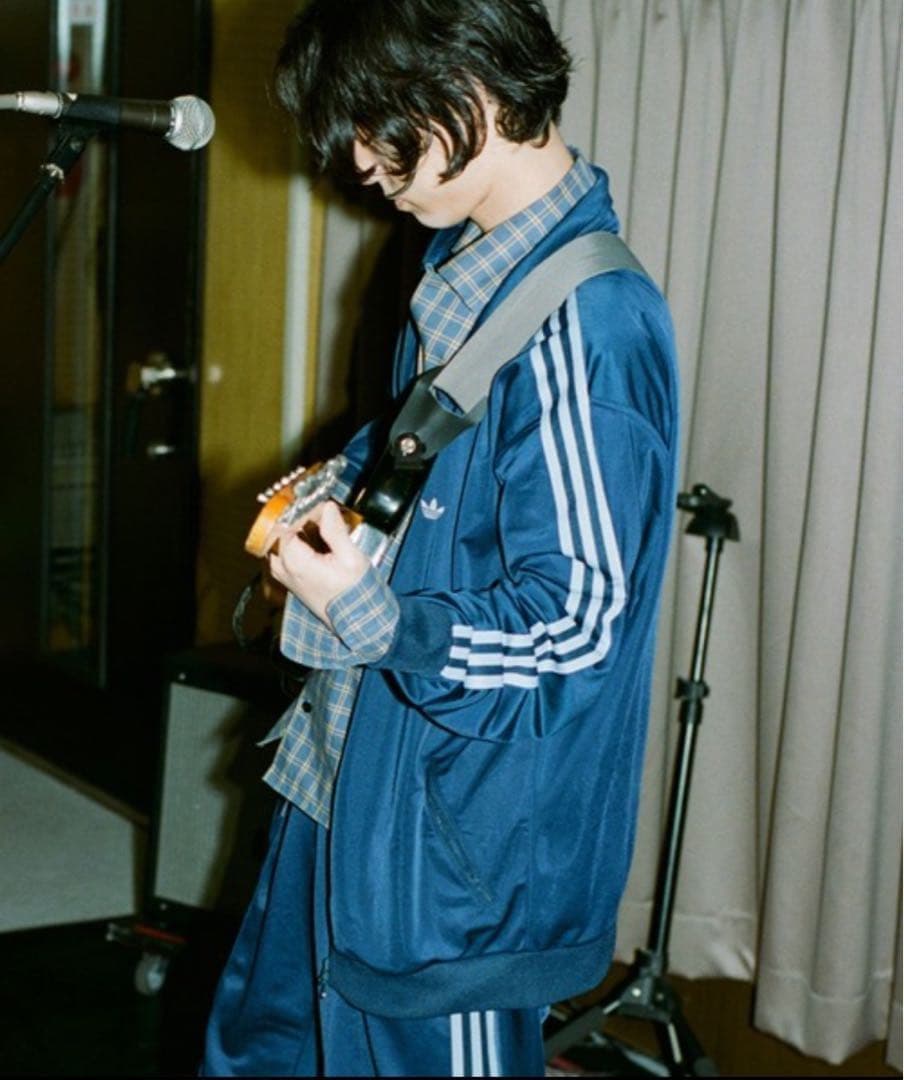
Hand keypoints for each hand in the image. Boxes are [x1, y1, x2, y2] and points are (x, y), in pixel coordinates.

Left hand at [267, 500, 368, 626]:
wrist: (354, 618)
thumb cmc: (353, 592)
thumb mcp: (351, 558)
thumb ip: (335, 531)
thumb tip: (326, 508)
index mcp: (294, 560)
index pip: (290, 522)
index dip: (307, 511)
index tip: (324, 508)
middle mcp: (283, 567)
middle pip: (278, 530)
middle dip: (297, 519)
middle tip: (318, 515)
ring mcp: (283, 574)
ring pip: (277, 541)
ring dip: (293, 531)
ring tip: (314, 526)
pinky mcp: (288, 578)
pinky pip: (280, 552)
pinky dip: (291, 542)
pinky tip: (310, 541)